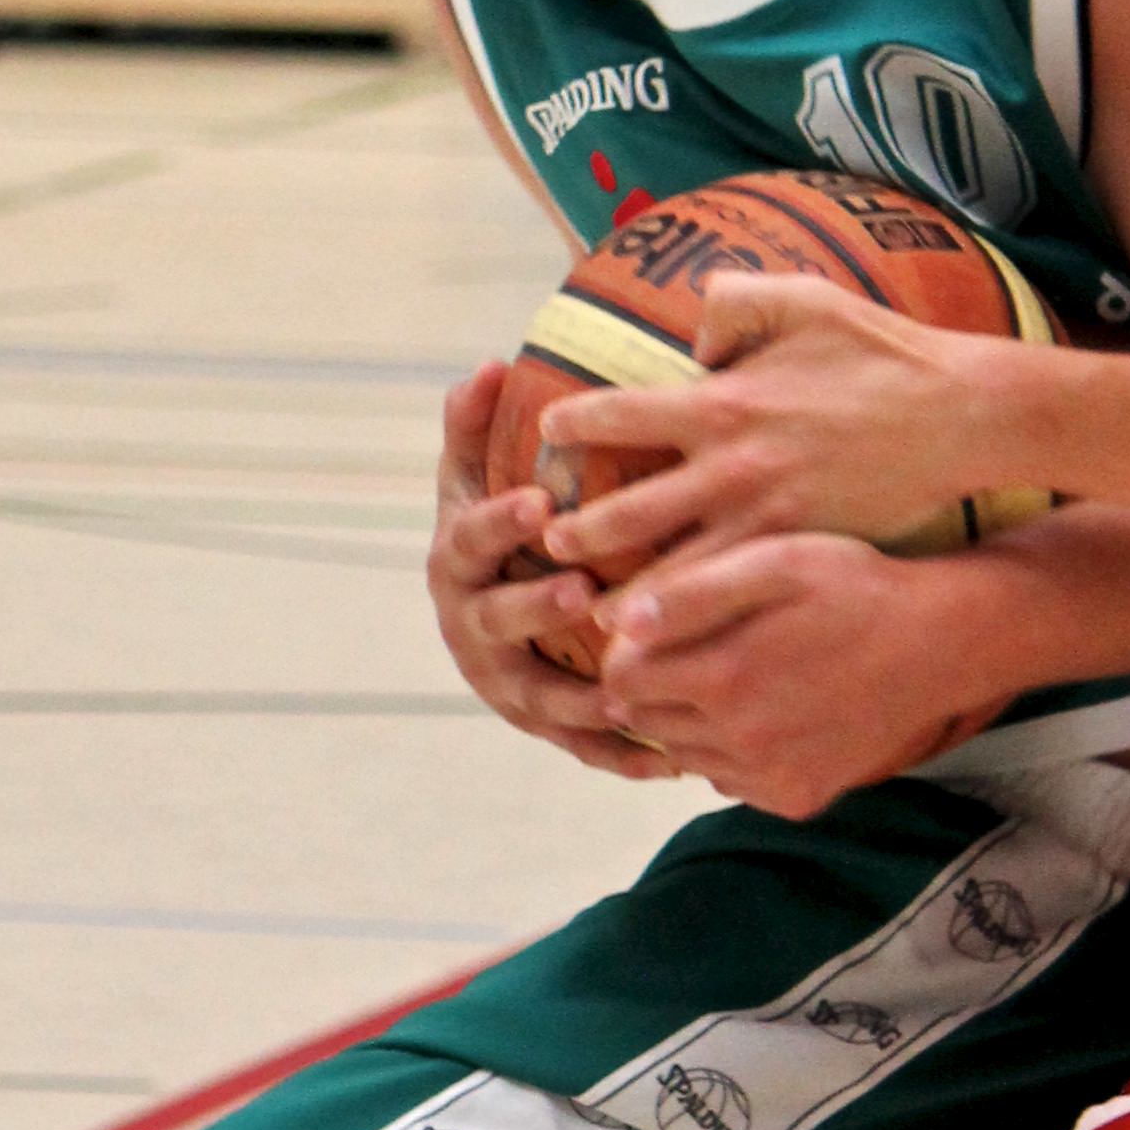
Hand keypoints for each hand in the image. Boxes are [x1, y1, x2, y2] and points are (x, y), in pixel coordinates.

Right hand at [427, 364, 684, 780]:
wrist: (493, 618)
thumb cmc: (499, 529)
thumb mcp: (474, 475)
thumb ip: (477, 425)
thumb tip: (489, 366)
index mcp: (457, 562)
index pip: (470, 539)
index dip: (498, 523)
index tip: (538, 503)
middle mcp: (472, 628)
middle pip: (497, 622)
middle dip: (535, 610)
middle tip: (581, 594)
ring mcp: (505, 683)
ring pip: (540, 698)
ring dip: (582, 697)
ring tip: (630, 692)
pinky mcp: (543, 726)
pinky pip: (582, 747)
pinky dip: (623, 757)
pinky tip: (671, 762)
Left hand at [538, 277, 1030, 572]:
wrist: (959, 417)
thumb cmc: (882, 352)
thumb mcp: (802, 299)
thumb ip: (732, 304)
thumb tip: (690, 334)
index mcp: (721, 402)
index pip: (618, 415)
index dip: (573, 426)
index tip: (546, 435)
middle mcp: (730, 468)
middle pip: (627, 513)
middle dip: (579, 534)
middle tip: (545, 545)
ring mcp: (764, 519)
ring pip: (671, 573)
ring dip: (626, 596)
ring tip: (593, 614)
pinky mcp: (799, 552)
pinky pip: (731, 595)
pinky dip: (693, 618)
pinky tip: (674, 635)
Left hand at [594, 533, 999, 816]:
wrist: (941, 645)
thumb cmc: (857, 588)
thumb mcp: (776, 563)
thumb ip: (692, 592)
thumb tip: (618, 620)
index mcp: (723, 678)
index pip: (620, 682)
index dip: (626, 653)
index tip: (650, 631)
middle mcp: (739, 741)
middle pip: (646, 723)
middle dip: (653, 689)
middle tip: (690, 652)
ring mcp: (768, 778)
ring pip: (685, 756)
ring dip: (690, 723)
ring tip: (732, 679)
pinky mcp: (796, 799)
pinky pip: (731, 782)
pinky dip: (733, 753)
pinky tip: (768, 713)